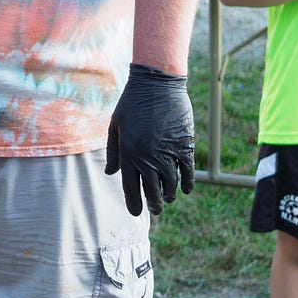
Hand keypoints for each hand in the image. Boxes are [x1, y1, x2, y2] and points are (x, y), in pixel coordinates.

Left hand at [105, 63, 195, 215]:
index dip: (134, 203)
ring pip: (171, 184)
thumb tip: (110, 173)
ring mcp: (168, 152)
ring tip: (167, 199)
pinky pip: (188, 171)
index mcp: (129, 153)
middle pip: (152, 190)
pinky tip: (185, 189)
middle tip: (154, 210)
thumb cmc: (131, 103)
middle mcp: (148, 157)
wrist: (157, 85)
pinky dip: (187, 182)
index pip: (131, 187)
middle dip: (153, 204)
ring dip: (169, 195)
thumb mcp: (115, 126)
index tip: (136, 212)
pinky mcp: (185, 145)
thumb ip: (114, 152)